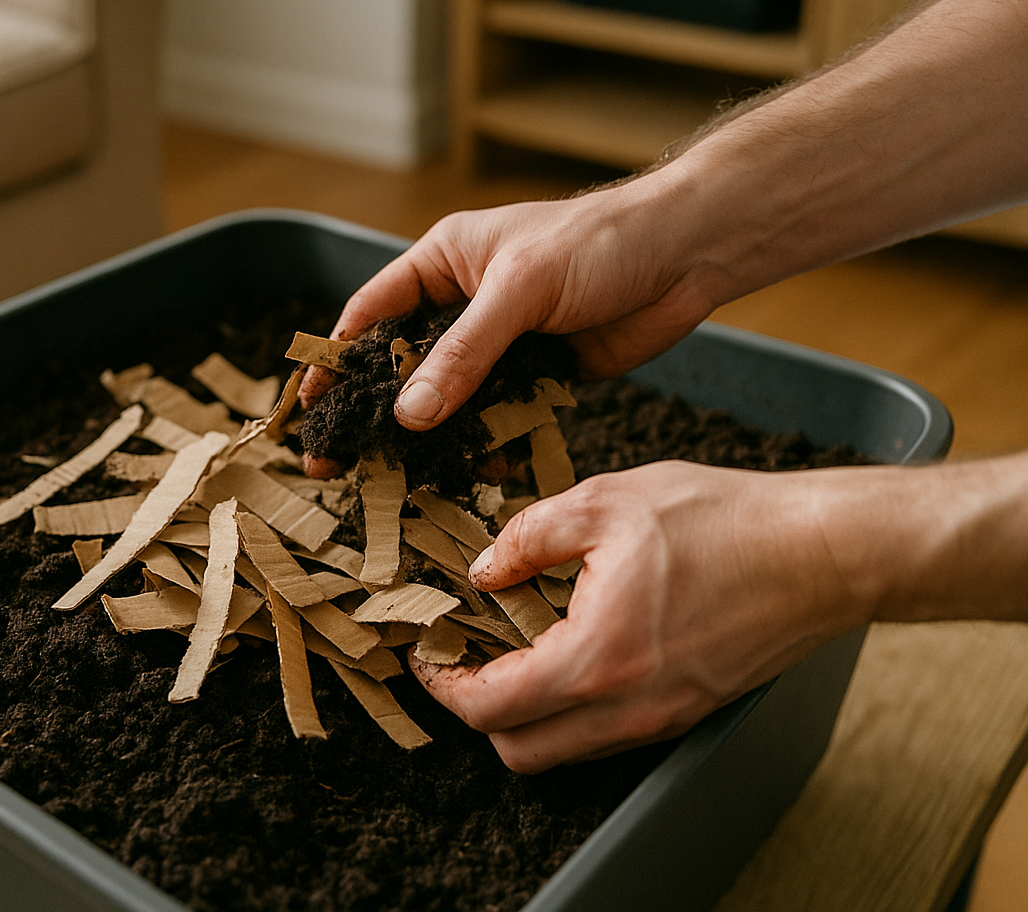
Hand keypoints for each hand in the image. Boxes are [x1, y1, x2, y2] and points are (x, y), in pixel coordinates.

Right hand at [299, 180, 735, 439]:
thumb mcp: (521, 288)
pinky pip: (500, 418)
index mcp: (444, 262)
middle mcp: (465, 305)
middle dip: (373, 415)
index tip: (307, 409)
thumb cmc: (601, 242)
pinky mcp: (541, 374)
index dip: (335, 362)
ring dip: (431, 438)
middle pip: (403, 367)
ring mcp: (503, 343)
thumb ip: (465, 352)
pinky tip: (477, 473)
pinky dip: (489, 445)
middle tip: (335, 465)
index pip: (371, 315)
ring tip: (398, 482)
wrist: (689, 251)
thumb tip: (408, 414)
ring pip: (450, 400)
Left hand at [413, 460, 885, 771]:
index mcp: (597, 661)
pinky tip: (568, 647)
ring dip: (524, 713)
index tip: (428, 651)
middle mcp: (628, 709)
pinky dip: (571, 707)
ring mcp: (661, 718)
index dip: (444, 683)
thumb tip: (484, 568)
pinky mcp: (686, 710)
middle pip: (520, 751)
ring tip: (511, 648)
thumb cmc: (724, 521)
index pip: (491, 709)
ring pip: (564, 749)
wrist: (824, 553)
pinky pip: (607, 732)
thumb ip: (529, 536)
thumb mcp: (607, 502)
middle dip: (477, 711)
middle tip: (462, 656)